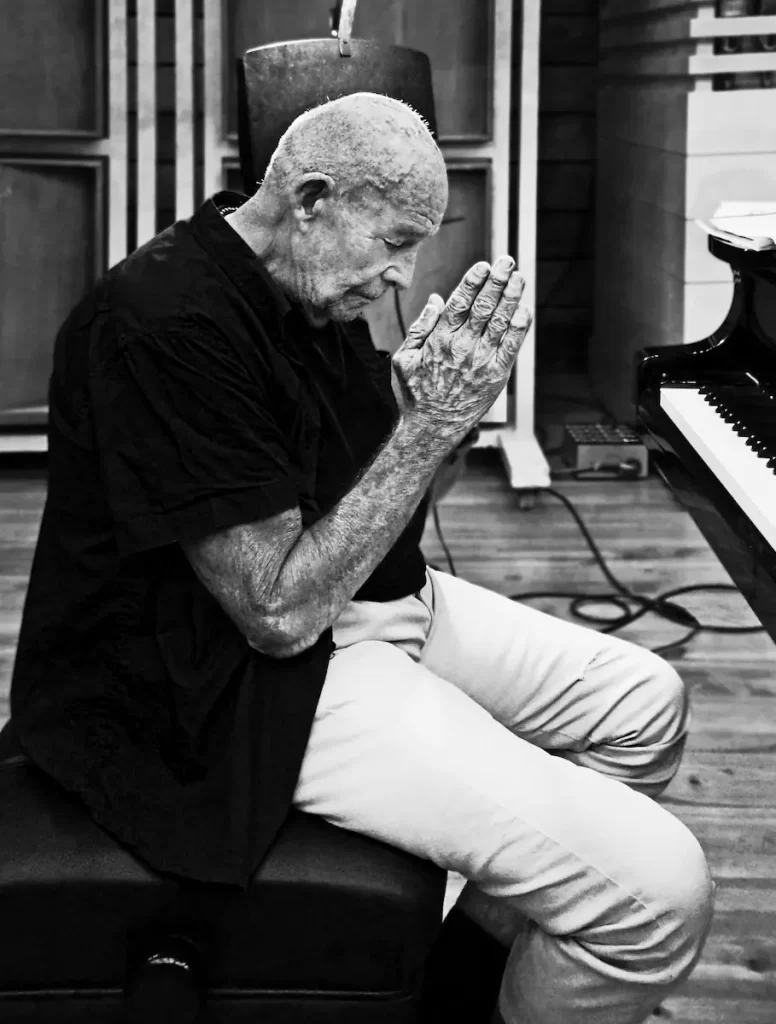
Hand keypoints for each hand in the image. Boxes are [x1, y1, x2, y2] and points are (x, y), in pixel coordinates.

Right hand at [391, 256, 531, 448]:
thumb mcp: (403, 360)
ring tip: (520, 278)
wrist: (431, 429)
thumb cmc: (414, 395)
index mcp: (439, 340)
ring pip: (500, 322)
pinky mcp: (496, 376)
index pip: (460, 302)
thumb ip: (420, 328)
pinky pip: (511, 347)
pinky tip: (525, 310)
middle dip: (497, 281)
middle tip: (508, 262)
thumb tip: (436, 299)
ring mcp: (481, 361)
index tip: (484, 265)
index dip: (474, 281)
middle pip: (484, 307)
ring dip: (511, 297)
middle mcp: (462, 347)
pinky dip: (519, 327)